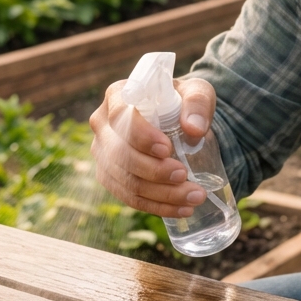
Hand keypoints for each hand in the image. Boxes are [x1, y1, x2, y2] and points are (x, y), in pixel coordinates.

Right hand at [89, 77, 216, 218]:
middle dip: (154, 171)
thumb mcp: (196, 92)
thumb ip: (197, 103)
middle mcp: (103, 125)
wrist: (177, 118)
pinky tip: (181, 209)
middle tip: (184, 175)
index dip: (141, 136)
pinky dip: (156, 206)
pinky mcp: (110, 176)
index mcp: (118, 96)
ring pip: (125, 181)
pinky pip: (128, 197)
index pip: (119, 116)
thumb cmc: (183, 101)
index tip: (167, 149)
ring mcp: (103, 153)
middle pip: (120, 154)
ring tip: (194, 197)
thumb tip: (194, 129)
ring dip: (160, 194)